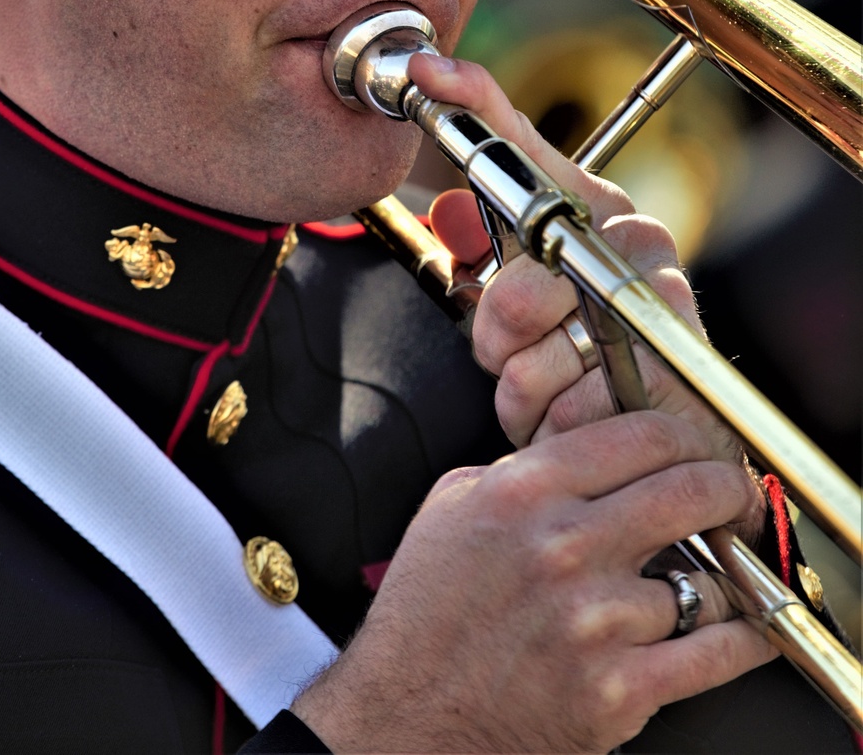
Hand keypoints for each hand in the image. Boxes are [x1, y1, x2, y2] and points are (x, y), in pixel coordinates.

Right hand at [292, 412, 775, 753]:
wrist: (406, 718)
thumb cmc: (426, 615)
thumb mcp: (452, 508)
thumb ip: (519, 468)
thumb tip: (582, 448)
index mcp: (524, 492)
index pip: (640, 436)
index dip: (685, 435)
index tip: (696, 446)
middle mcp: (564, 547)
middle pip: (690, 491)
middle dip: (726, 488)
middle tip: (731, 494)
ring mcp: (596, 621)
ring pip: (707, 579)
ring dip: (718, 576)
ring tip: (710, 575)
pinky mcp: (618, 691)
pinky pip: (715, 654)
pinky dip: (744, 638)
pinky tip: (747, 626)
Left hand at [406, 52, 764, 549]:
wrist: (668, 422)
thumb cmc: (591, 344)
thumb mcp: (526, 289)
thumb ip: (482, 242)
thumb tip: (446, 202)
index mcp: (595, 205)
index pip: (520, 141)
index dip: (471, 101)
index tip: (425, 72)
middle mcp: (634, 238)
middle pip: (513, 290)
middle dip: (497, 336)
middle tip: (518, 345)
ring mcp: (659, 299)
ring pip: (530, 359)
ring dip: (523, 387)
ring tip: (555, 379)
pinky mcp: (670, 369)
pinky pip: (559, 407)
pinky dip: (550, 423)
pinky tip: (578, 409)